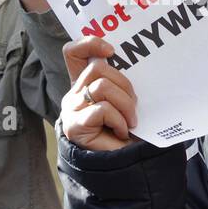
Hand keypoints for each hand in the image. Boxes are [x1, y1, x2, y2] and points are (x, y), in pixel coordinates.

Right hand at [60, 36, 137, 151]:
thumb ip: (120, 82)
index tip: (111, 50)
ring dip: (125, 104)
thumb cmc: (125, 130)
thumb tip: (135, 60)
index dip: (89, 44)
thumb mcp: (124, 101)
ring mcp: (72, 109)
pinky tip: (122, 132)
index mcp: (84, 84)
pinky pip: (102, 109)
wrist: (124, 164)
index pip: (73, 53)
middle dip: (124, 84)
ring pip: (101, 87)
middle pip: (97, 68)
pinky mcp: (75, 126)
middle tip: (134, 105)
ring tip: (130, 121)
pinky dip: (118, 120)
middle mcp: (74, 94)